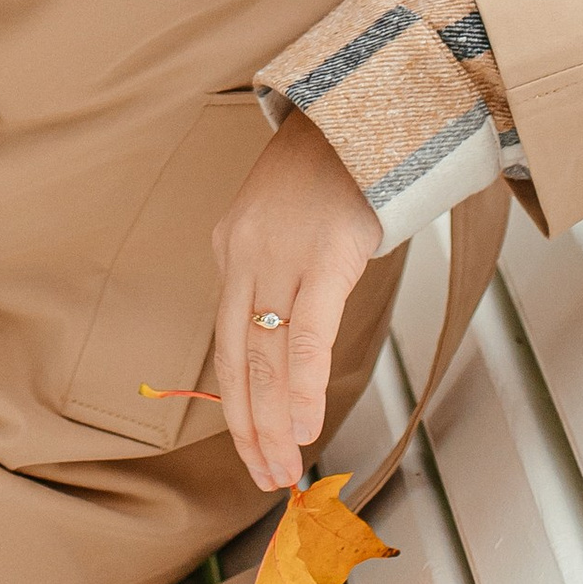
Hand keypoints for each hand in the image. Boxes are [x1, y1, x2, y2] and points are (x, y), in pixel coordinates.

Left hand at [211, 116, 383, 494]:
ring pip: (267, 357)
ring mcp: (282, 256)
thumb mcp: (284, 219)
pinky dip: (304, 386)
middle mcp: (245, 255)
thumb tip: (288, 334)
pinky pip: (309, 335)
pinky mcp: (326, 256)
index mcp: (232, 249)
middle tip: (266, 477)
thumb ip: (277, 271)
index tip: (250, 447)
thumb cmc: (329, 167)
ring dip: (273, 422)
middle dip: (249, 427)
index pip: (227, 342)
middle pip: (239, 359)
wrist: (356, 106)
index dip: (237, 403)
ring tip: (283, 467)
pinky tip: (306, 424)